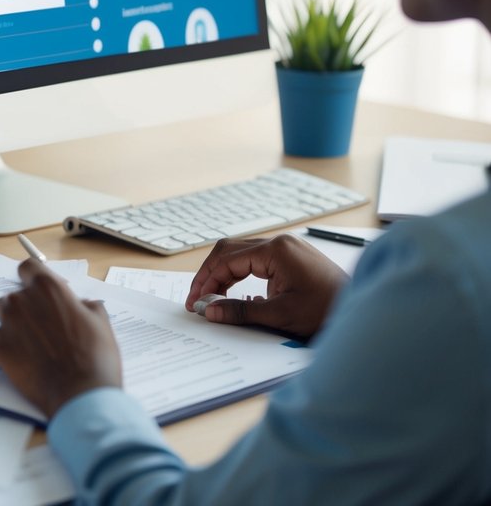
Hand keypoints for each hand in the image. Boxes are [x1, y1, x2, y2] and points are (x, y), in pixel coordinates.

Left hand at [0, 258, 121, 418]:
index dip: (32, 278)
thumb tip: (79, 304)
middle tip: (40, 328)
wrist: (82, 394)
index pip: (28, 267)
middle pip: (14, 294)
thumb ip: (85, 305)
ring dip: (9, 323)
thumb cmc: (95, 358)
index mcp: (49, 288)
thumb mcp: (100, 323)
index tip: (36, 289)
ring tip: (27, 344)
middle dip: (25, 308)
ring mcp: (8, 323)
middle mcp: (24, 300)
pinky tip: (9, 356)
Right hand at [185, 234, 348, 339]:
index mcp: (276, 250)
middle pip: (230, 251)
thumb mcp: (280, 315)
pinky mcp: (293, 259)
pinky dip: (241, 276)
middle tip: (198, 298)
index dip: (206, 281)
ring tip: (213, 298)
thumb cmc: (328, 311)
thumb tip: (210, 310)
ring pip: (242, 255)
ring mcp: (288, 249)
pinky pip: (257, 261)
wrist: (363, 314)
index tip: (195, 301)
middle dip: (211, 275)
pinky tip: (237, 296)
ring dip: (225, 275)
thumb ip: (240, 311)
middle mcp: (281, 243)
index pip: (227, 259)